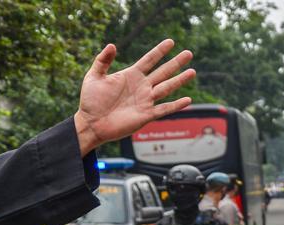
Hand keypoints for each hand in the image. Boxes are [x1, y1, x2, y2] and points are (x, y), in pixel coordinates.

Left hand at [74, 39, 194, 155]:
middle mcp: (141, 87)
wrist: (91, 123)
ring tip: (192, 71)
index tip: (171, 42)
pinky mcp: (147, 115)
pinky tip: (187, 100)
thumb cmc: (90, 101)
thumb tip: (112, 45)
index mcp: (131, 75)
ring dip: (180, 80)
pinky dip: (176, 105)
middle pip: (163, 72)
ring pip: (167, 88)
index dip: (160, 51)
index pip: (149, 60)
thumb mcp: (93, 76)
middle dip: (176, 63)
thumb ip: (102, 61)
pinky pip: (165, 109)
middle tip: (189, 53)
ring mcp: (146, 100)